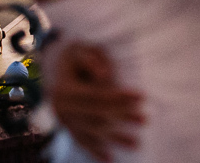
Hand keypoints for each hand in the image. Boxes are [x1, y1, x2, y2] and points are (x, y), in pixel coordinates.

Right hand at [46, 43, 144, 161]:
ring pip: (91, 132)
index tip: (142, 97)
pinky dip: (95, 150)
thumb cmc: (74, 53)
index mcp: (65, 89)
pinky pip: (81, 141)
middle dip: (122, 118)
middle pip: (96, 116)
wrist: (54, 62)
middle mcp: (61, 108)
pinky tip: (110, 159)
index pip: (97, 95)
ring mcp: (62, 120)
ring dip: (114, 139)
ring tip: (136, 144)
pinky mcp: (66, 127)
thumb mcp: (82, 49)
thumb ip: (92, 60)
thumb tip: (106, 77)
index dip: (120, 97)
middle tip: (144, 120)